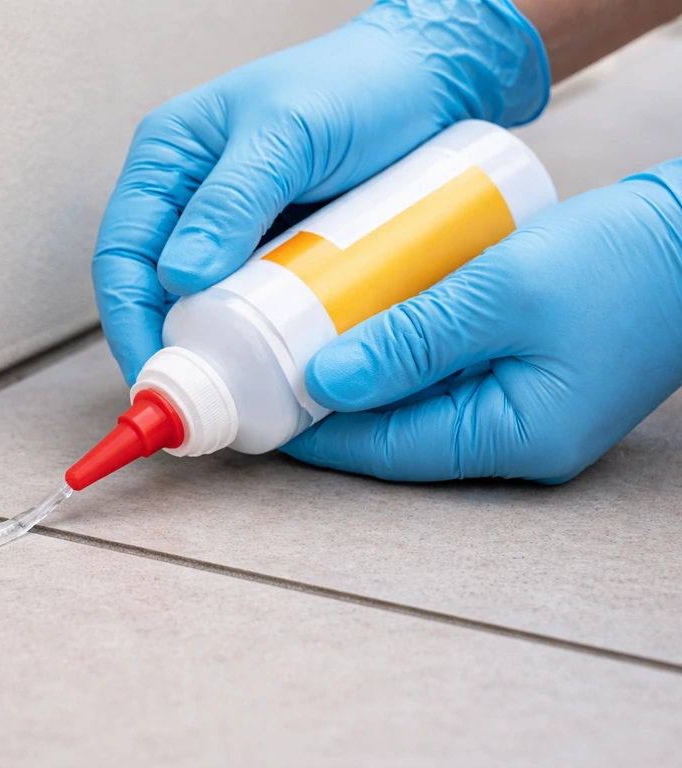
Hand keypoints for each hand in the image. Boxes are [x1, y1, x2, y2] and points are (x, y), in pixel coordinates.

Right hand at [93, 0, 548, 383]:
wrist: (430, 82)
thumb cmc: (359, 84)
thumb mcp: (289, 134)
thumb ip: (232, 199)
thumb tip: (180, 274)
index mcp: (169, 159)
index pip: (122, 252)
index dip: (128, 319)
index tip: (155, 371)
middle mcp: (190, 198)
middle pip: (153, 289)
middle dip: (169, 347)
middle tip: (198, 397)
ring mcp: (232, 230)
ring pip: (202, 304)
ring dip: (214, 349)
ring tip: (236, 391)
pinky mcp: (275, 252)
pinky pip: (251, 305)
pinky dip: (256, 339)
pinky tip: (274, 363)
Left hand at [282, 161, 681, 482]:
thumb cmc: (621, 263)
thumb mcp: (504, 293)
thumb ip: (412, 339)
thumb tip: (322, 381)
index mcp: (510, 439)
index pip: (383, 449)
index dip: (315, 429)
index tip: (258, 402)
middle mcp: (512, 442)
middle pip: (393, 433)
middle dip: (329, 403)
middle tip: (268, 364)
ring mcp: (520, 414)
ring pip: (414, 405)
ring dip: (362, 375)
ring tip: (303, 338)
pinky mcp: (522, 381)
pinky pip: (443, 379)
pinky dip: (401, 355)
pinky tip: (367, 320)